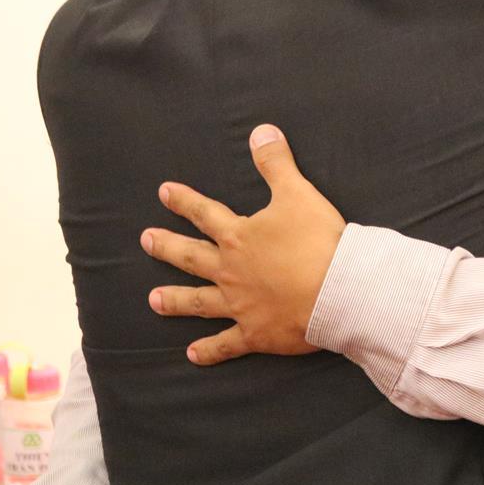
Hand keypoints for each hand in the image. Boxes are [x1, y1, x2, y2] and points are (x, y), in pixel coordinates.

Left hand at [141, 124, 345, 363]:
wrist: (337, 290)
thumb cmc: (318, 241)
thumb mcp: (298, 193)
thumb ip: (276, 163)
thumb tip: (260, 130)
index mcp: (240, 237)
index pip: (205, 213)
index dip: (184, 201)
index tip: (163, 193)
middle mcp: (231, 271)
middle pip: (191, 258)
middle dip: (167, 247)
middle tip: (146, 241)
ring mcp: (240, 305)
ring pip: (199, 302)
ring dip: (175, 301)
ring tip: (153, 301)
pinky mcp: (255, 333)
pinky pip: (226, 344)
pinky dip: (209, 350)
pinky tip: (192, 354)